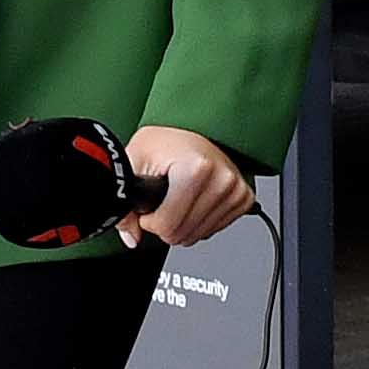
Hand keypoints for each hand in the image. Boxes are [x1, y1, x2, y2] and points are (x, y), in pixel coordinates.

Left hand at [120, 127, 254, 248]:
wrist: (188, 131)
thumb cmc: (162, 143)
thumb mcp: (132, 164)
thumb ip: (123, 205)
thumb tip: (131, 238)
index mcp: (197, 168)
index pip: (167, 225)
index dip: (148, 221)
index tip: (148, 203)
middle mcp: (223, 178)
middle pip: (183, 234)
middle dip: (165, 225)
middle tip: (161, 201)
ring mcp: (236, 188)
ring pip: (200, 234)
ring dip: (183, 225)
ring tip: (177, 200)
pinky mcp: (244, 197)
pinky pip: (216, 228)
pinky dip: (201, 223)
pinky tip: (194, 204)